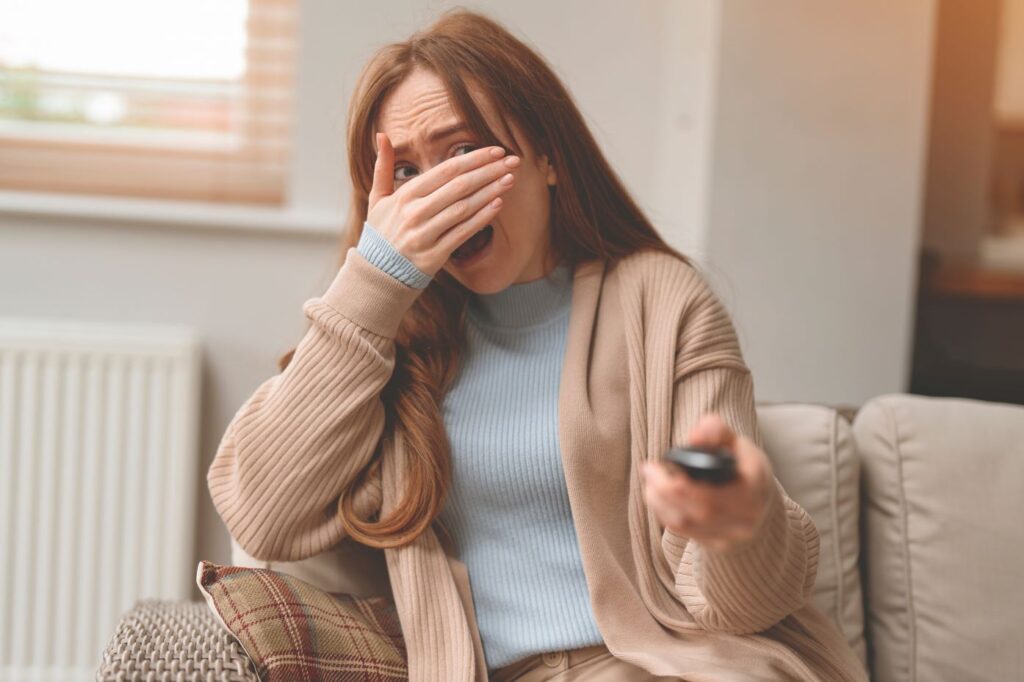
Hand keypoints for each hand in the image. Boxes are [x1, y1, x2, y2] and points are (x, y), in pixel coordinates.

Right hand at [366, 132, 520, 276]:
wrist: (378, 273)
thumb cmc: (382, 232)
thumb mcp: (378, 198)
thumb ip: (382, 166)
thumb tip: (382, 134)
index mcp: (405, 195)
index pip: (446, 170)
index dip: (474, 158)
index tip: (496, 150)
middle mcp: (415, 212)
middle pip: (459, 186)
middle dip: (489, 171)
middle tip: (512, 161)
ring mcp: (425, 234)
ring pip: (464, 208)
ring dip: (490, 191)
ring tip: (510, 179)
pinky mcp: (434, 255)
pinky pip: (463, 233)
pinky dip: (482, 217)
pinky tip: (498, 204)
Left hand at [641, 413, 773, 552]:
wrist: (759, 501)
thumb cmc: (743, 467)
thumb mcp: (736, 443)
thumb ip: (716, 432)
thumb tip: (696, 437)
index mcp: (754, 488)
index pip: (711, 496)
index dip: (677, 484)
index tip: (656, 464)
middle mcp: (747, 517)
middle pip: (697, 511)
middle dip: (664, 490)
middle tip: (648, 470)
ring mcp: (733, 535)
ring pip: (687, 524)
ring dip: (660, 502)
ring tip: (650, 482)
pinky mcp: (719, 545)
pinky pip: (684, 532)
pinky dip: (665, 513)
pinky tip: (657, 497)